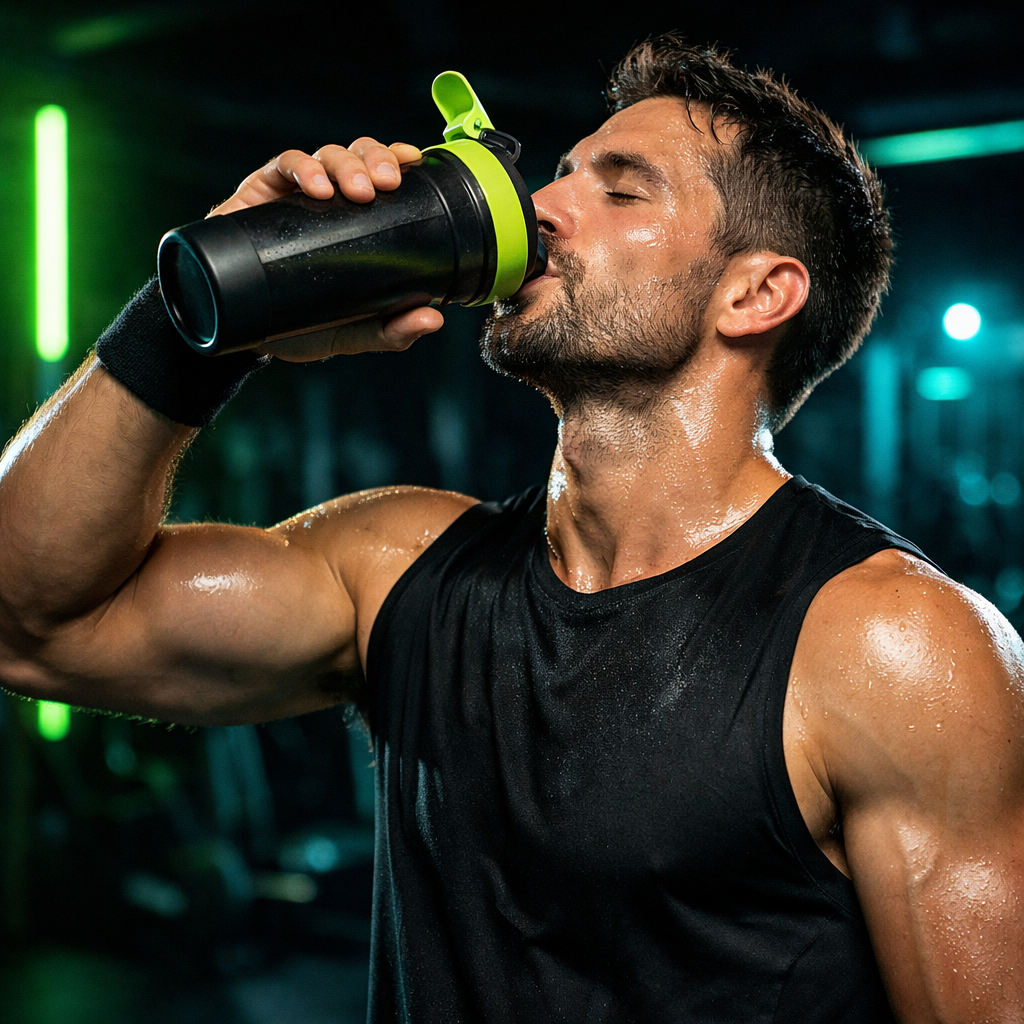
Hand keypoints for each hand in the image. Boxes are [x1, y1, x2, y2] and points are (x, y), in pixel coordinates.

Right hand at [209, 139, 444, 359]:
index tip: (413, 160)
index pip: (383, 174)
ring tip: (356, 190)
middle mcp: (330, 200)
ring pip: (326, 154)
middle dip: (376, 159)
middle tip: (386, 183)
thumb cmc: (304, 326)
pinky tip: (316, 187)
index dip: (399, 158)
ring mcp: (295, 194)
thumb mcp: (354, 332)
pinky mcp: (260, 194)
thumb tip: (433, 319)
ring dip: (345, 164)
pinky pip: (283, 165)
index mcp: (359, 220)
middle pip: (358, 155)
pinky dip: (303, 168)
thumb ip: (393, 330)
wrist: (246, 335)